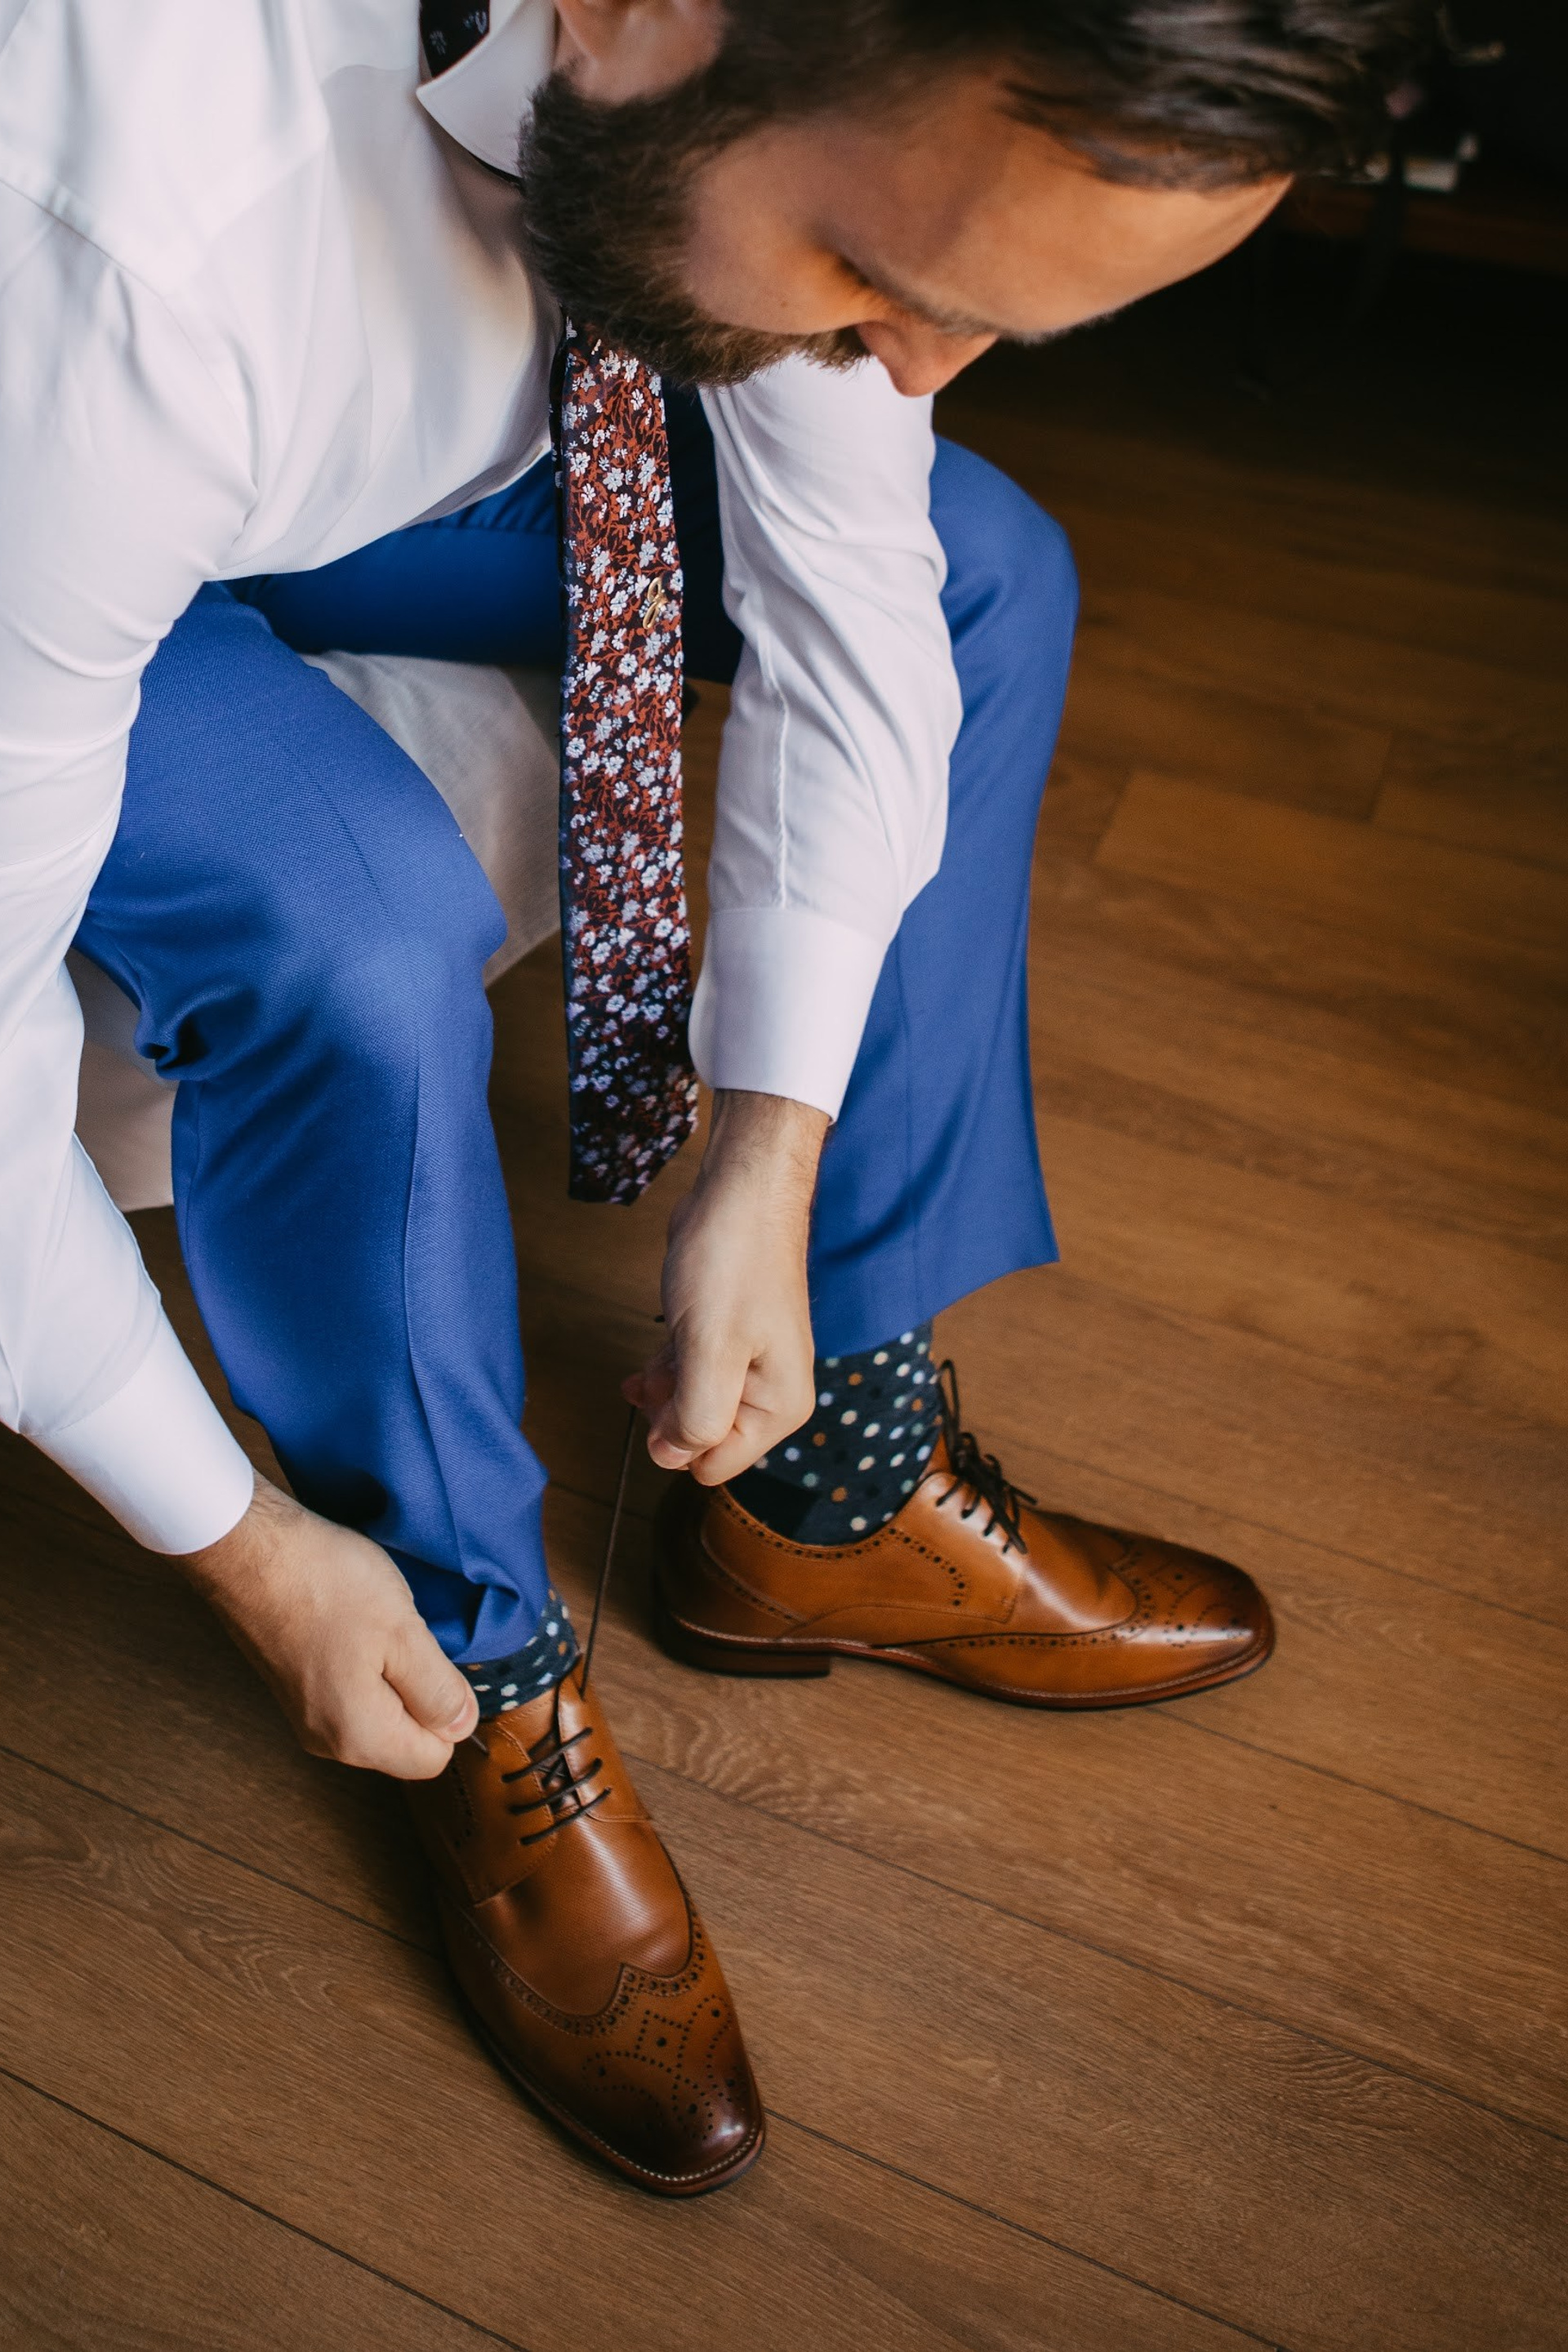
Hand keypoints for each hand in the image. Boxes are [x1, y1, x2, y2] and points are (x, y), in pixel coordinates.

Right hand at [176, 1474, 478, 1778]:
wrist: (248, 1549)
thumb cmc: (326, 1585)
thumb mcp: (404, 1634)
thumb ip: (438, 1691)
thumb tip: (462, 1726)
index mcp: (359, 1738)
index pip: (435, 1757)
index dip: (450, 1709)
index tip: (433, 1656)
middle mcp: (329, 1741)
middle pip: (406, 1737)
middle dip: (420, 1690)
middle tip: (404, 1634)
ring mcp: (307, 1715)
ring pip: (381, 1711)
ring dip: (393, 1671)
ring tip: (376, 1623)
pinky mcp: (297, 1688)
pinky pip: (353, 1691)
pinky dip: (366, 1661)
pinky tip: (354, 1620)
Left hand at [626, 1088, 827, 1485]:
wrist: (742, 1191)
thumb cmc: (734, 1262)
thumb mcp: (709, 1350)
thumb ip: (695, 1417)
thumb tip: (671, 1458)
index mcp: (778, 1405)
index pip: (715, 1465)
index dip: (676, 1441)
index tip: (659, 1401)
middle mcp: (770, 1392)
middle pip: (702, 1439)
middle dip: (667, 1416)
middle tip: (648, 1379)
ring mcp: (748, 1365)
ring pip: (691, 1407)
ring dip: (662, 1394)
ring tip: (646, 1367)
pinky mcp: (726, 1338)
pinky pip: (690, 1376)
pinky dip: (666, 1372)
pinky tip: (651, 1358)